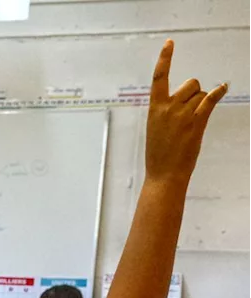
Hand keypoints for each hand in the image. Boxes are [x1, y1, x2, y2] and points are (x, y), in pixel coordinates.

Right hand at [145, 40, 227, 185]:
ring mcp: (183, 114)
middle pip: (189, 84)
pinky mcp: (197, 122)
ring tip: (195, 118)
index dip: (164, 58)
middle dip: (194, 91)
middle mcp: (168, 107)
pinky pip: (211, 99)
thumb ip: (166, 111)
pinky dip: (219, 91)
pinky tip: (224, 88)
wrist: (164, 173)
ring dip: (202, 101)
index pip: (158, 77)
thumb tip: (185, 100)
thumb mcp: (155, 128)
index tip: (169, 44)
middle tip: (191, 108)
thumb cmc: (158, 154)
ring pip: (200, 93)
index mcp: (154, 108)